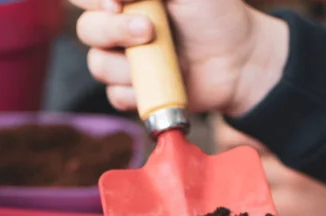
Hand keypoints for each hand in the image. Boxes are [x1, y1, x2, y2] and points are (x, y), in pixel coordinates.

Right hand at [70, 0, 288, 115]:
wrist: (239, 61)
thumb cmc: (215, 14)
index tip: (114, 3)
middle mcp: (119, 27)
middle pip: (86, 30)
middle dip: (114, 31)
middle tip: (149, 31)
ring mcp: (126, 62)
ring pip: (98, 65)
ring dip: (126, 66)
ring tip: (165, 62)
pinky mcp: (136, 92)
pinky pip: (116, 97)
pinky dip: (136, 93)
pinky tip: (160, 86)